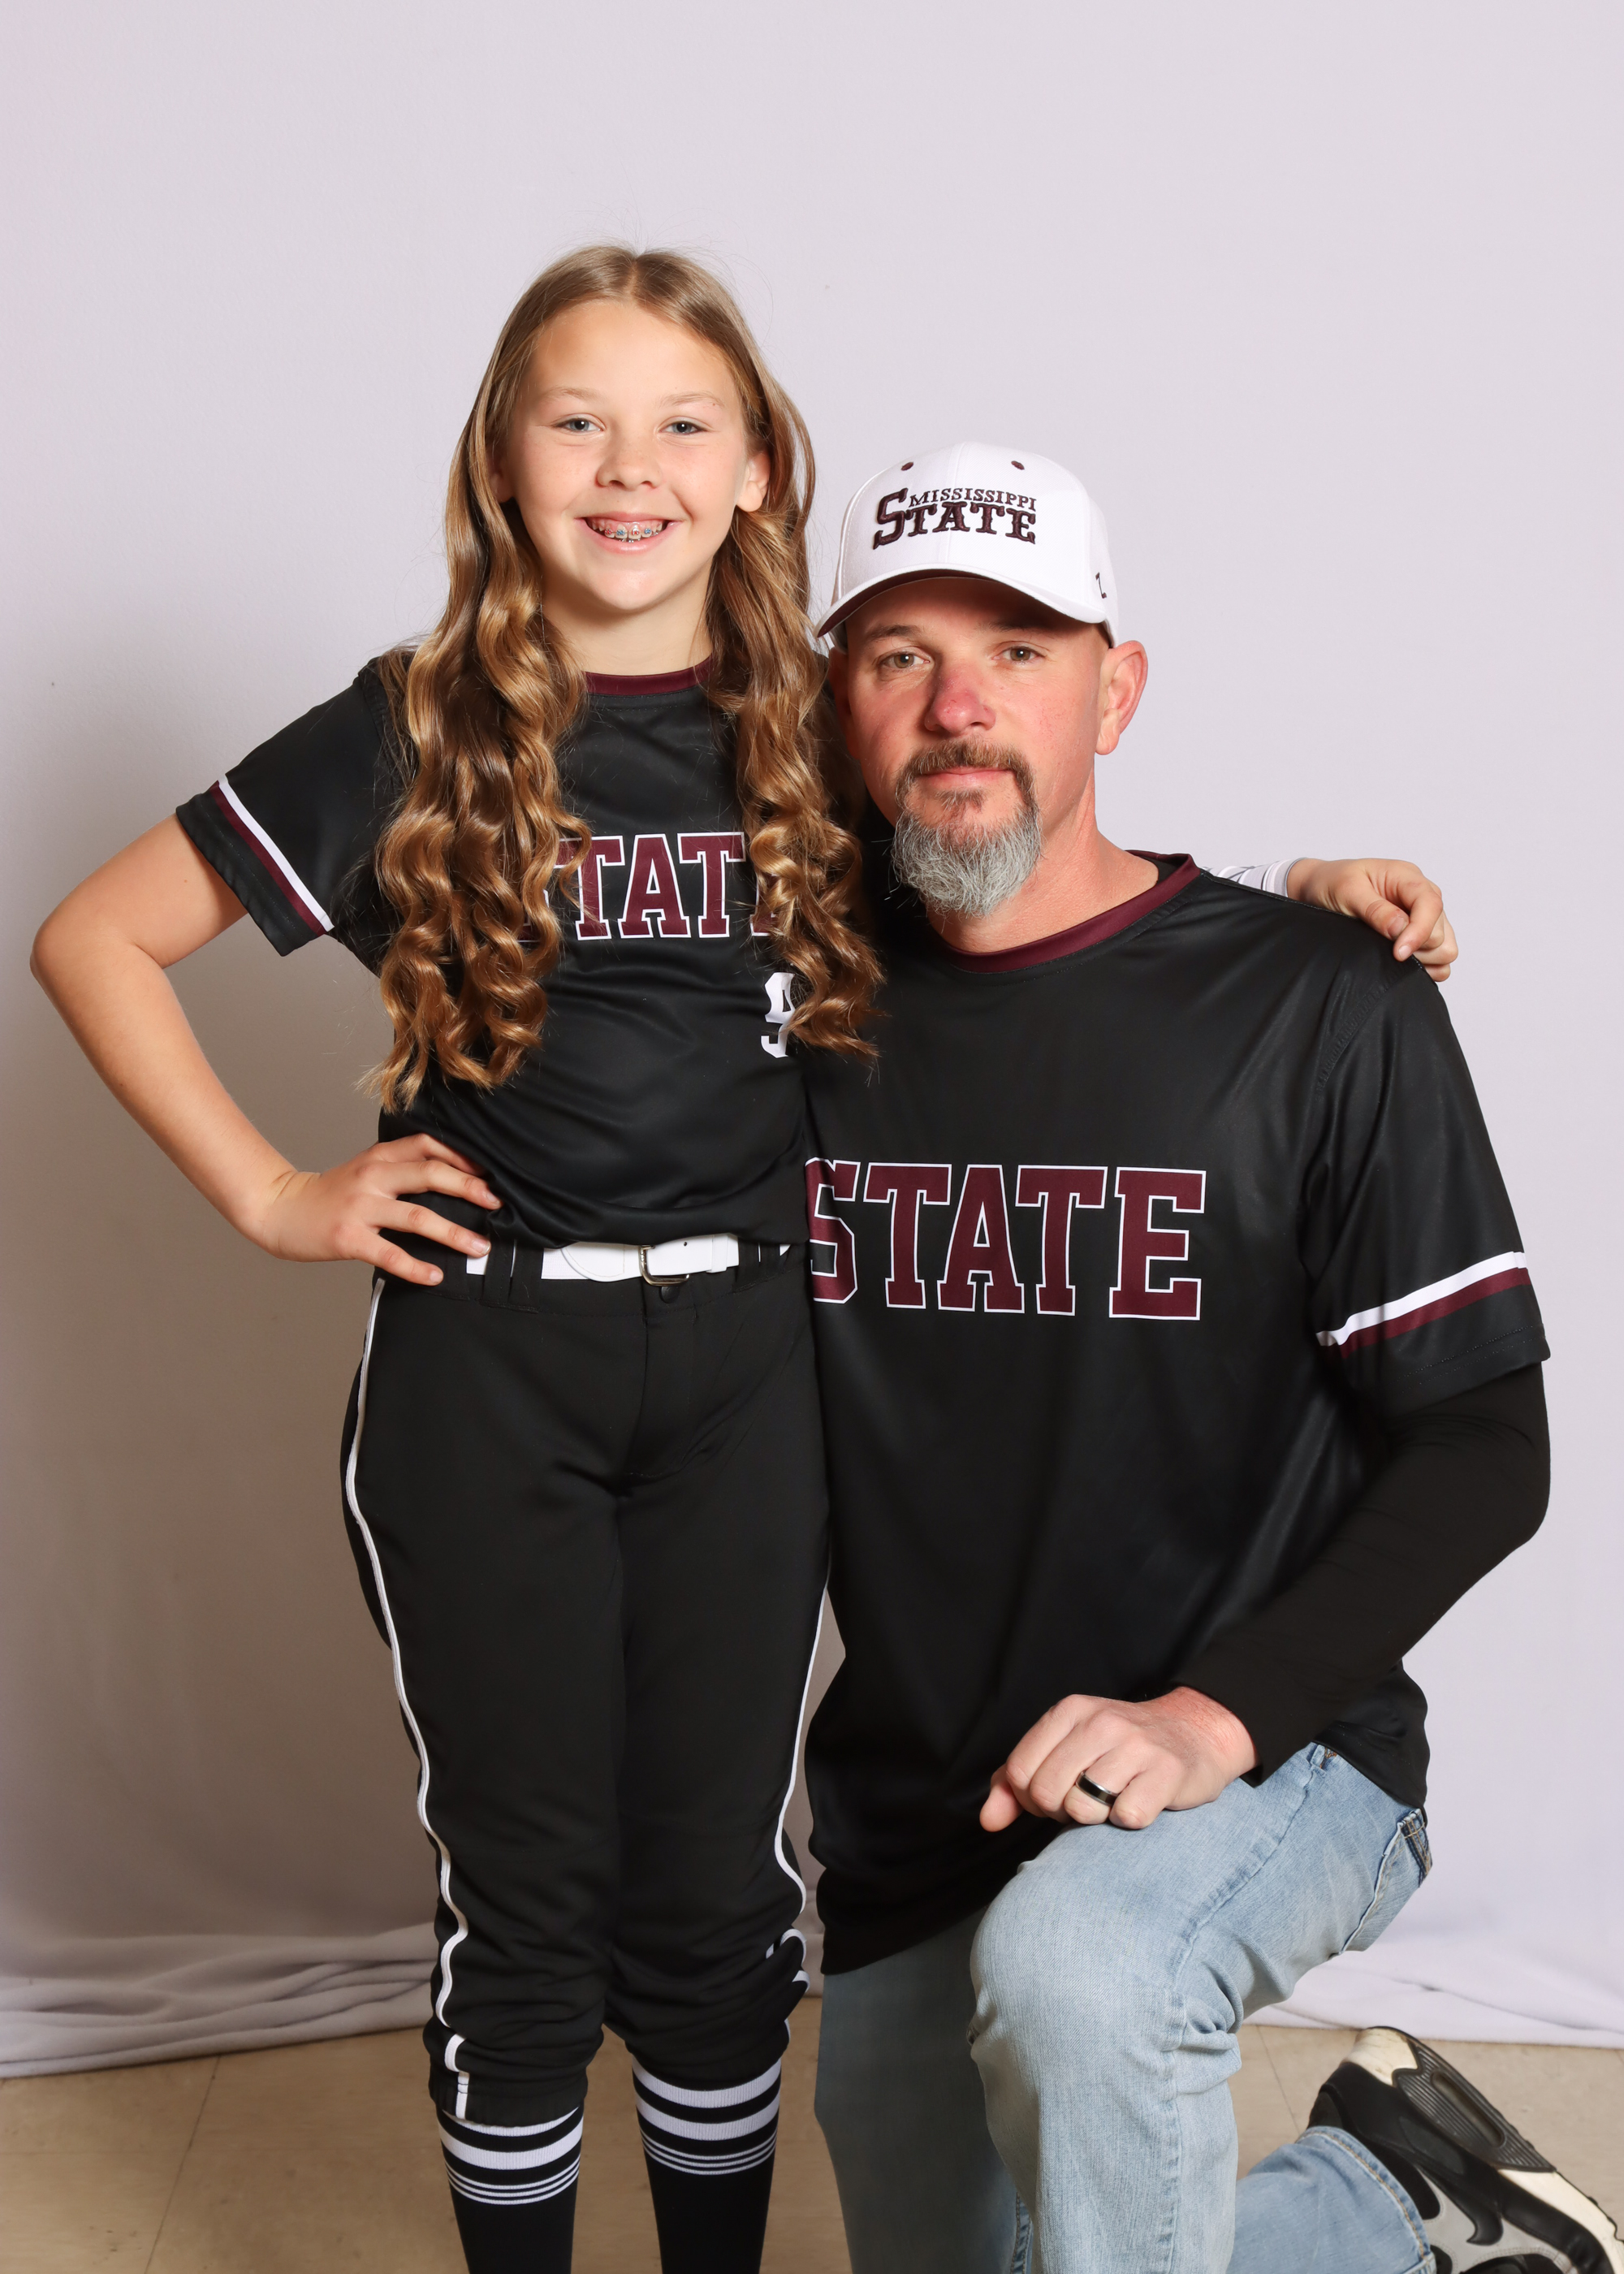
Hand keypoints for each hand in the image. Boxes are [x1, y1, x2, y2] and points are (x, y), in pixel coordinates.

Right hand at [251, 1135, 498, 1285]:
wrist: (280, 1209)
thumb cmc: (330, 1193)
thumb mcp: (366, 1169)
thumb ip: (400, 1168)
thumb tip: (450, 1178)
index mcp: (380, 1157)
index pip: (428, 1146)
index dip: (462, 1157)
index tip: (490, 1172)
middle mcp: (373, 1176)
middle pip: (430, 1175)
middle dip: (469, 1189)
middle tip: (497, 1205)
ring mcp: (361, 1207)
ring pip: (417, 1217)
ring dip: (454, 1233)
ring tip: (479, 1248)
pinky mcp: (349, 1237)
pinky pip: (390, 1254)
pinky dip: (416, 1267)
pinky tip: (436, 1276)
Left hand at [979, 1686, 1256, 1834]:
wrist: (1195, 1732)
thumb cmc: (1119, 1748)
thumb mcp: (1065, 1749)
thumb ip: (1017, 1783)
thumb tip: (988, 1821)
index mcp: (1069, 1711)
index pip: (1019, 1772)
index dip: (1030, 1798)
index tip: (1056, 1794)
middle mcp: (1099, 1722)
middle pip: (1045, 1793)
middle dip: (1060, 1810)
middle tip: (1087, 1798)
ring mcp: (1135, 1746)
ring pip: (1082, 1808)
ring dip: (1095, 1817)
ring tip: (1113, 1799)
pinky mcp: (1166, 1773)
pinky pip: (1127, 1818)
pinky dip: (1129, 1821)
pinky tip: (1140, 1801)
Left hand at [1288, 858, 1457, 980]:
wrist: (1319, 888)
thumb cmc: (1332, 883)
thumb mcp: (1347, 891)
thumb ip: (1375, 910)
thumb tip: (1401, 929)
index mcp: (1408, 878)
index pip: (1431, 905)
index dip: (1419, 932)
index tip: (1398, 953)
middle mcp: (1422, 897)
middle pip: (1440, 933)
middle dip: (1416, 948)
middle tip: (1384, 950)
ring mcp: (1423, 917)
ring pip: (1445, 949)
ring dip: (1423, 959)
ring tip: (1390, 955)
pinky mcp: (1420, 936)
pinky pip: (1440, 960)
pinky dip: (1427, 968)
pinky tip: (1400, 965)